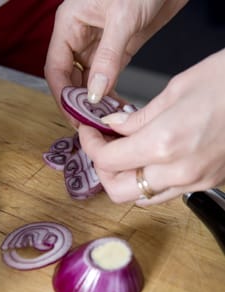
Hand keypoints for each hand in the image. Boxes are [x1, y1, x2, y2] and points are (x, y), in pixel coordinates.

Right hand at [45, 0, 187, 113]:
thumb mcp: (122, 19)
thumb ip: (108, 57)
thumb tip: (95, 93)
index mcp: (69, 25)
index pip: (56, 68)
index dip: (63, 95)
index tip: (74, 115)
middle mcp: (80, 37)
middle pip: (69, 79)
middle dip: (78, 103)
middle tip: (90, 123)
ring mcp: (97, 47)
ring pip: (88, 82)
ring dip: (95, 102)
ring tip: (104, 119)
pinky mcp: (115, 53)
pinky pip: (106, 79)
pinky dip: (109, 95)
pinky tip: (116, 107)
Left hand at [79, 49, 224, 205]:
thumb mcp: (175, 90)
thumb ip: (138, 117)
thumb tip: (114, 127)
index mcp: (165, 142)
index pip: (108, 159)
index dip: (91, 146)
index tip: (89, 133)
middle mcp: (178, 170)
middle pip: (118, 190)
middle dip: (103, 170)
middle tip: (101, 148)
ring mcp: (193, 181)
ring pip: (141, 197)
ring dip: (123, 178)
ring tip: (123, 154)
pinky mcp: (205, 183)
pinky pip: (164, 194)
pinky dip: (147, 182)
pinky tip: (148, 162)